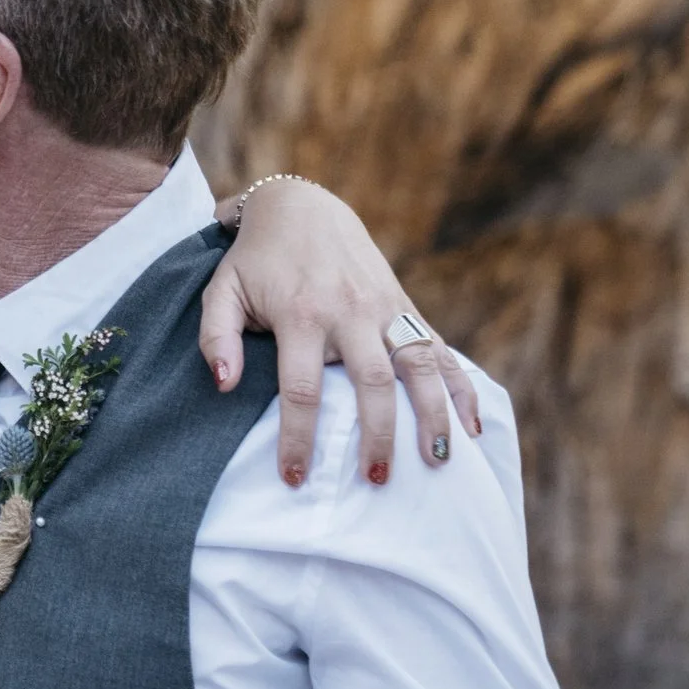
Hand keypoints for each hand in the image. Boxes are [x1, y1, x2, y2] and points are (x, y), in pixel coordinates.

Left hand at [203, 178, 479, 486]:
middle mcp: (350, 312)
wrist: (302, 207)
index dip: (299, 439)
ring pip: (420, 366)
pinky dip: (461, 387)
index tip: (296, 478)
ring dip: (433, 416)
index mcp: (302, 314)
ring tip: (437, 463)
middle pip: (373, 384)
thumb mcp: (221, 291)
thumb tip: (223, 385)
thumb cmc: (254, 261)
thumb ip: (216, 337)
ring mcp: (385, 308)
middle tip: (374, 482)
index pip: (302, 390)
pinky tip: (473, 427)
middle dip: (377, 437)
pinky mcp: (406, 306)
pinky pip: (441, 349)